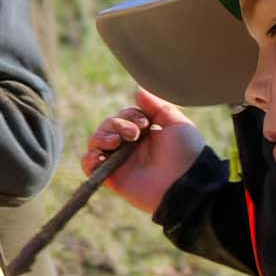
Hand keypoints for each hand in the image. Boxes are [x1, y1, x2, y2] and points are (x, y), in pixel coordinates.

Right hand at [87, 87, 207, 217]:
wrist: (186, 184)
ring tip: (115, 142)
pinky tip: (99, 156)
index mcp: (145, 133)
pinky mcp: (112, 178)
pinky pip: (89, 166)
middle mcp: (130, 146)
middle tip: (133, 134)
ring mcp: (120, 162)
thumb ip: (157, 105)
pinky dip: (88, 159)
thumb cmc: (186, 154)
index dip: (129, 115)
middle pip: (107, 126)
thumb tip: (137, 91)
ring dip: (101, 137)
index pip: (124, 116)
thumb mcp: (176, 123)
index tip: (144, 123)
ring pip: (96, 142)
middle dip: (116, 124)